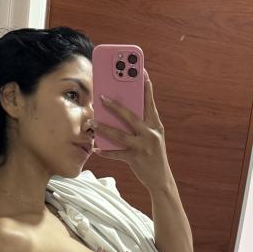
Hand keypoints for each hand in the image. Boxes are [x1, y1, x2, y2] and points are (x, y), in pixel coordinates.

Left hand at [94, 70, 170, 188]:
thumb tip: (123, 110)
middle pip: (131, 116)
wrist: (160, 179)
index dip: (146, 88)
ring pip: (120, 135)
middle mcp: (151, 134)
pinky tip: (96, 148)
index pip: (150, 103)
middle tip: (102, 97)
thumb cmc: (153, 154)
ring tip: (92, 121)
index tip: (141, 73)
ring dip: (104, 128)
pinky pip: (117, 153)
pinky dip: (106, 151)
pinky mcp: (136, 159)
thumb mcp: (152, 137)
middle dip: (115, 106)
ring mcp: (143, 147)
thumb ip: (142, 124)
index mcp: (156, 125)